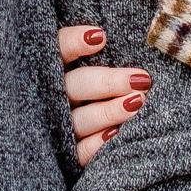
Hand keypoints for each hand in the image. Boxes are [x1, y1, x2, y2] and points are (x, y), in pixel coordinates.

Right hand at [58, 23, 151, 166]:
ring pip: (79, 120)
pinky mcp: (64, 153)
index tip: (100, 38)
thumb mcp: (81, 56)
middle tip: (140, 79)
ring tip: (138, 102)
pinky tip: (116, 134)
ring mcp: (56, 125)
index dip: (74, 42)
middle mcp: (50, 95)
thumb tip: (113, 36)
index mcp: (50, 66)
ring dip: (108, 112)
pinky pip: (78, 152)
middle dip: (107, 83)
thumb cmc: (88, 80)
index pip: (57, 48)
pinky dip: (96, 144)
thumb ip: (94, 44)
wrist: (50, 136)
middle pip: (75, 86)